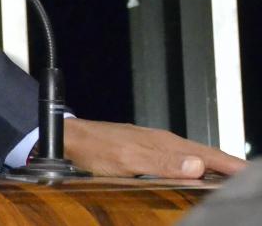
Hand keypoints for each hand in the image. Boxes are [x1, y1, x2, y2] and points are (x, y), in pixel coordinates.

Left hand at [65, 118, 247, 177]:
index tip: (249, 174)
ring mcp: (155, 145)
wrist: (72, 138)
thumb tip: (197, 166)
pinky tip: (195, 174)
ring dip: (213, 166)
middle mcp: (164, 142)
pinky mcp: (146, 149)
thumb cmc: (96, 149)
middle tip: (247, 178)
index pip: (207, 155)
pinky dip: (195, 166)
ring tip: (230, 177)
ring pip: (193, 156)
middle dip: (228, 165)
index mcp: (165, 144)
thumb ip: (162, 163)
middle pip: (205, 154)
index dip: (230, 165)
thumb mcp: (128, 160)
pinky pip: (179, 159)